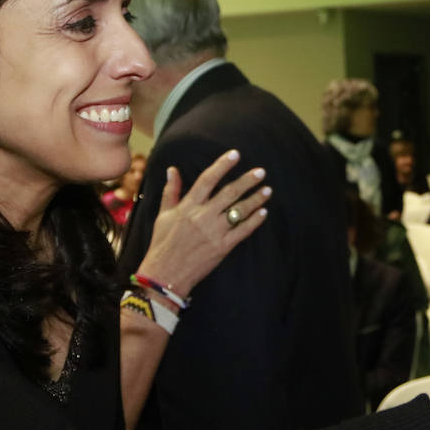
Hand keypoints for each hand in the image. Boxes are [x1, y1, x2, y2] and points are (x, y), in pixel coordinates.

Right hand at [136, 150, 270, 297]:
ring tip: (267, 190)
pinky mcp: (222, 247)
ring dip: (256, 199)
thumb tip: (172, 170)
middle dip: (247, 180)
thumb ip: (171, 191)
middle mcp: (202, 216)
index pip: (207, 179)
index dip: (222, 165)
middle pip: (229, 193)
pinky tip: (263, 212)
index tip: (235, 154)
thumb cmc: (162, 244)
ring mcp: (214, 232)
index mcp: (188, 206)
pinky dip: (255, 221)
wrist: (165, 274)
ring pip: (239, 211)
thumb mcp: (163, 215)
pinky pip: (243, 231)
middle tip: (261, 172)